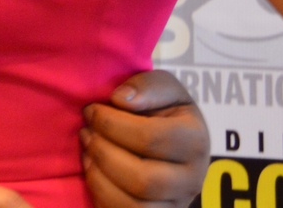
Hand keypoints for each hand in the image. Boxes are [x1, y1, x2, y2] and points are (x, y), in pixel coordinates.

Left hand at [80, 70, 210, 207]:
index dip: (111, 124)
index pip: (150, 138)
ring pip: (134, 204)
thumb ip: (148, 86)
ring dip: (99, 175)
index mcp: (196, 141)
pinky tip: (93, 171)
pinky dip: (102, 194)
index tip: (92, 110)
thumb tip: (121, 99)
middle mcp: (193, 179)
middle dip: (103, 152)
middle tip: (86, 131)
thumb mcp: (164, 89)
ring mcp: (177, 204)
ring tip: (87, 149)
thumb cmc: (164, 112)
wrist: (173, 143)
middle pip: (142, 178)